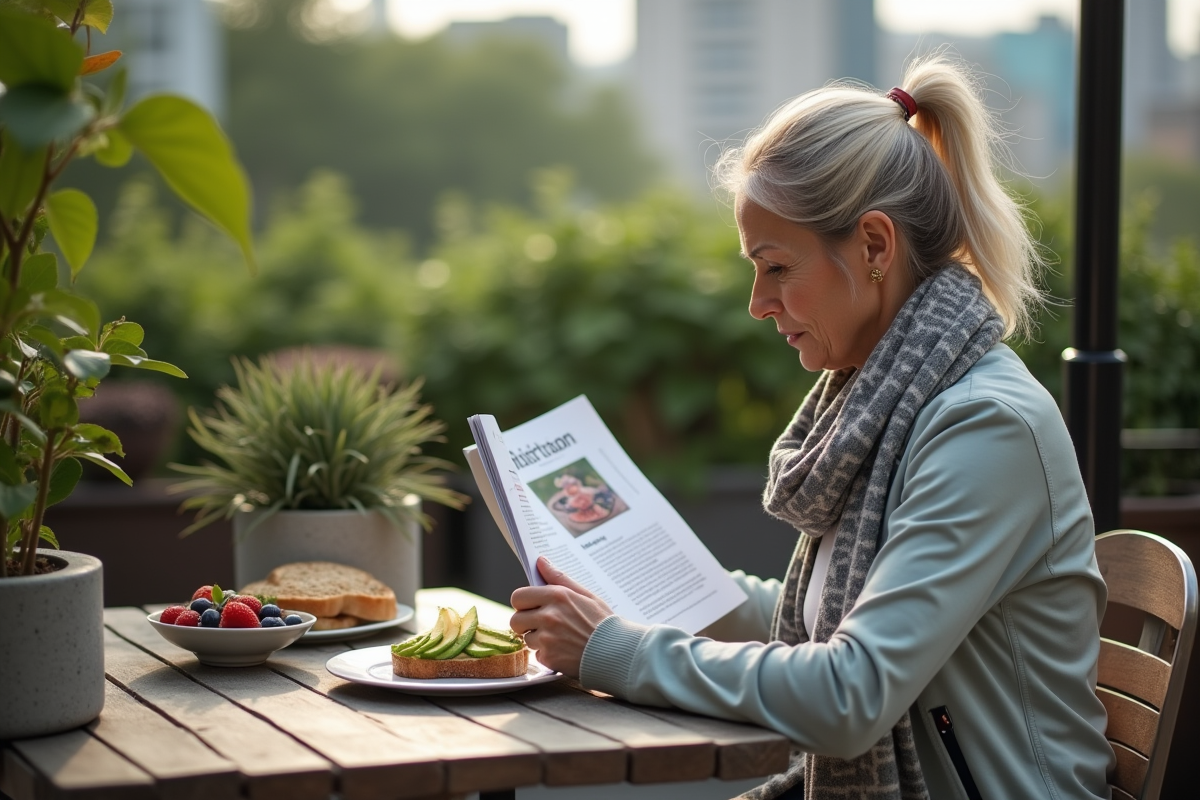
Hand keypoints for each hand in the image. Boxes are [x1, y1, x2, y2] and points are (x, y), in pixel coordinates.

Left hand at [510, 556, 613, 676]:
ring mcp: (547, 638)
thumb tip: (541, 561)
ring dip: (538, 640)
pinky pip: (538, 655)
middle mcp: (548, 616)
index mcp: (556, 596)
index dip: (523, 603)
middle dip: (525, 623)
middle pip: (515, 620)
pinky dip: (548, 654)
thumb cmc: (603, 622)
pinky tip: (564, 650)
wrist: (617, 652)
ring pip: (527, 639)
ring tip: (560, 638)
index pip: (518, 597)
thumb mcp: (585, 595)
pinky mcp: (549, 658)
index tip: (531, 607)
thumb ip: (559, 578)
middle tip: (541, 625)